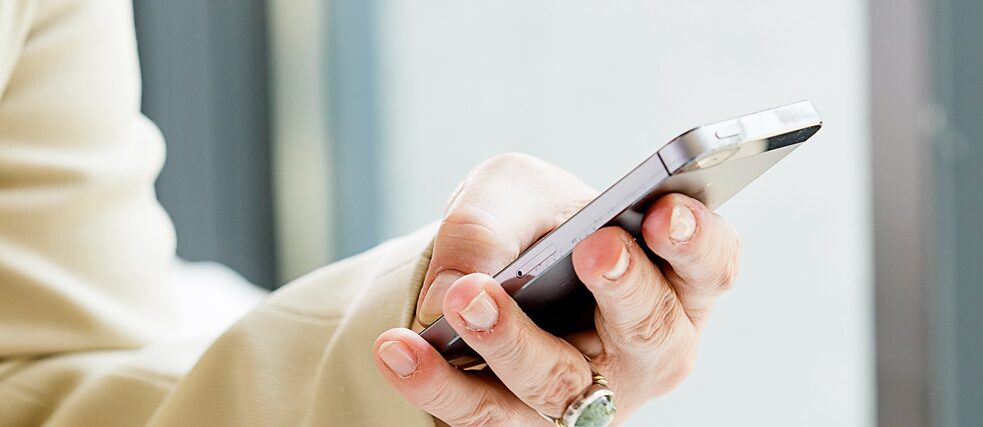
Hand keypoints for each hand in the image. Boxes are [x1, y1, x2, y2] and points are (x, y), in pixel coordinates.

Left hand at [373, 153, 740, 425]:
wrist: (490, 278)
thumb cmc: (531, 229)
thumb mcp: (512, 194)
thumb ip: (493, 221)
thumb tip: (455, 288)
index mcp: (671, 280)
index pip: (709, 265)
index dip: (697, 241)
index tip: (666, 211)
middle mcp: (645, 349)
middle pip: (652, 332)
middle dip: (625, 288)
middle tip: (595, 248)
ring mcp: (588, 397)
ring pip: (560, 384)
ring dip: (511, 341)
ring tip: (462, 298)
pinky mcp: (524, 423)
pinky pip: (483, 413)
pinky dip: (437, 382)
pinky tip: (398, 348)